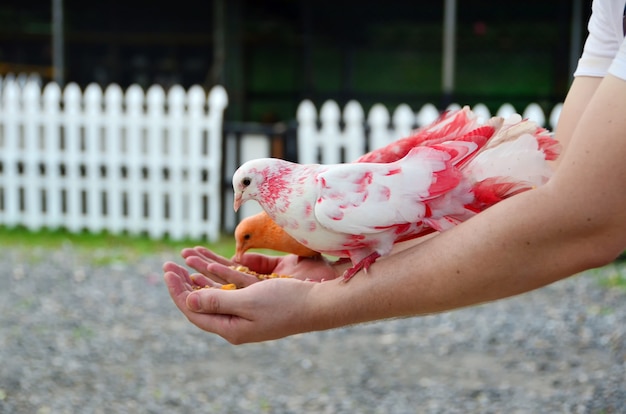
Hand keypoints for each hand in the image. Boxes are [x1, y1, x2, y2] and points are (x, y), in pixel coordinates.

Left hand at [163, 261, 322, 342]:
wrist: (317, 304)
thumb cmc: (286, 303)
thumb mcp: (248, 302)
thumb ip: (217, 301)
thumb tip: (187, 301)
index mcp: (231, 328)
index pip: (194, 311)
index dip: (178, 291)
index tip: (168, 271)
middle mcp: (236, 323)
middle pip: (201, 303)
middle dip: (183, 283)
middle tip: (168, 264)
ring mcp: (247, 313)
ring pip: (215, 294)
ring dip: (198, 276)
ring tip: (183, 261)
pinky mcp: (257, 302)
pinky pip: (230, 289)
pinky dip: (217, 277)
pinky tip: (209, 266)